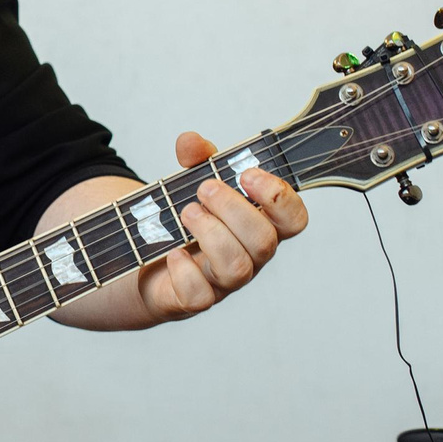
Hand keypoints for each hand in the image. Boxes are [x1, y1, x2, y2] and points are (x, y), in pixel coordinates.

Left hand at [124, 132, 309, 323]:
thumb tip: (190, 142)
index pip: (294, 219)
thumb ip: (196, 158)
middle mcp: (249, 256)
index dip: (280, 198)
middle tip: (204, 188)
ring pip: (237, 268)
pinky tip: (173, 252)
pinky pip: (199, 296)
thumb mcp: (193, 180)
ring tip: (187, 211)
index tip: (248, 175)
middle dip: (234, 209)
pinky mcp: (194, 299)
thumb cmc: (187, 219)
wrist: (148, 260)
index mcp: (260, 224)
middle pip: (265, 242)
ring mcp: (223, 281)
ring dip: (211, 233)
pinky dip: (185, 271)